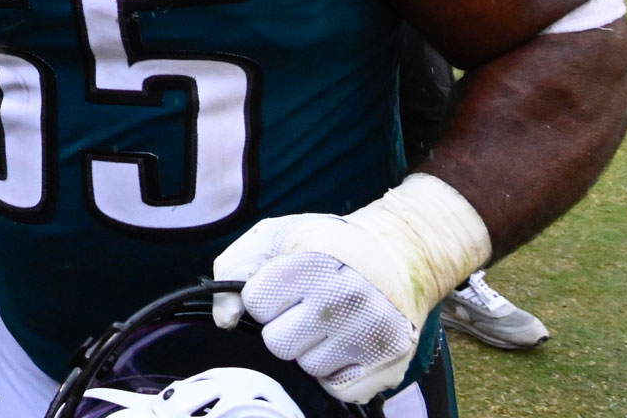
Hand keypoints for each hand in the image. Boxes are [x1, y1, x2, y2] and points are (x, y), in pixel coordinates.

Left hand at [210, 176, 488, 404]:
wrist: (400, 254)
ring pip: (308, 368)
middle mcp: (344, 298)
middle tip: (307, 307)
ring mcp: (371, 333)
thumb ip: (235, 268)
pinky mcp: (390, 362)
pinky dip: (339, 373)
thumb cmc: (328, 246)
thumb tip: (226, 320)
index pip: (255, 303)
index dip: (264, 296)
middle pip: (278, 344)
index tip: (283, 286)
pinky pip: (339, 389)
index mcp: (313, 262)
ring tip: (332, 322)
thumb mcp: (276, 236)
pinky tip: (349, 343)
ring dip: (313, 350)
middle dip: (285, 327)